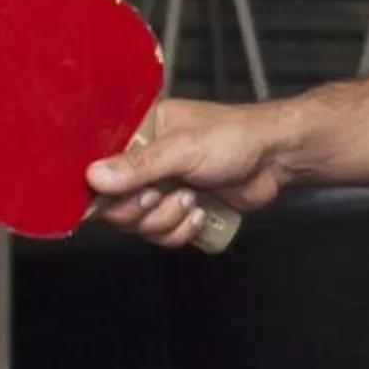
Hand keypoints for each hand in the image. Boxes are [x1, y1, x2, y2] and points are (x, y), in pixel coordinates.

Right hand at [84, 95, 295, 248]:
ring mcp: (160, 187)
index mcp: (139, 133)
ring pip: (139, 225)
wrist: (274, 159)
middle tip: (162, 194)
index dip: (104, 189)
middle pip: (114, 204)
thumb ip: (139, 164)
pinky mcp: (177, 209)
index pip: (98, 166)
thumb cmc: (236, 137)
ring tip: (192, 197)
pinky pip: (161, 235)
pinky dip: (182, 231)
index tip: (125, 192)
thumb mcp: (184, 148)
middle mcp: (144, 161)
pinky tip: (201, 211)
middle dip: (143, 208)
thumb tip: (94, 176)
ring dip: (168, 219)